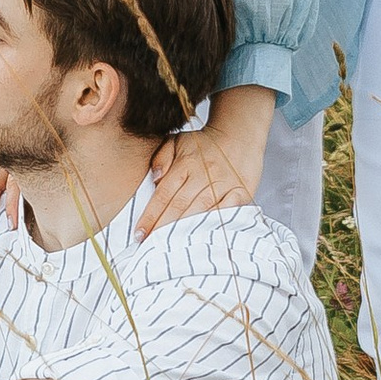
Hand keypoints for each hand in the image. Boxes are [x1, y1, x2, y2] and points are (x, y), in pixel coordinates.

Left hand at [136, 85, 270, 232]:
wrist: (239, 133)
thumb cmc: (203, 143)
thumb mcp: (177, 141)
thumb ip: (161, 158)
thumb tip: (154, 178)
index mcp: (185, 163)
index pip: (163, 193)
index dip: (150, 215)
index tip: (139, 233)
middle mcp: (203, 174)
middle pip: (179, 205)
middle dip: (162, 227)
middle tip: (150, 245)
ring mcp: (223, 183)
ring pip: (200, 210)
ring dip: (184, 230)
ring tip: (170, 246)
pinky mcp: (241, 191)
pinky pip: (227, 211)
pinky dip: (215, 223)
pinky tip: (204, 237)